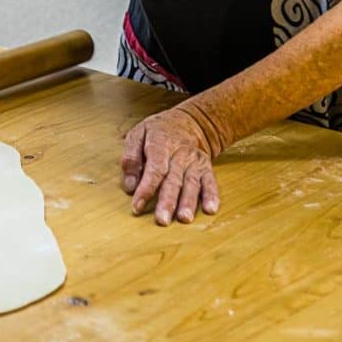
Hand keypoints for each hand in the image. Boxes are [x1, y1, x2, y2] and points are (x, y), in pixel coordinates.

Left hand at [121, 107, 219, 225]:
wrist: (189, 121)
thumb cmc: (158, 132)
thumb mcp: (138, 134)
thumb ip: (131, 158)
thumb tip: (129, 186)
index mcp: (161, 144)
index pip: (154, 169)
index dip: (146, 188)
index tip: (137, 206)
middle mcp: (180, 154)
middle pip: (173, 179)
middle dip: (167, 201)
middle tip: (162, 220)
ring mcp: (195, 161)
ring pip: (192, 183)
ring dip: (188, 202)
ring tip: (184, 219)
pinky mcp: (206, 168)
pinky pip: (210, 182)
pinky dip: (211, 196)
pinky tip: (210, 209)